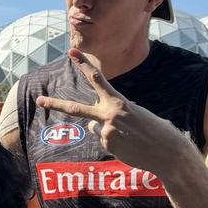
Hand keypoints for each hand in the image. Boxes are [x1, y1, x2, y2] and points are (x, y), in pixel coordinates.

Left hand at [36, 49, 185, 177]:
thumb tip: (93, 125)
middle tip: (39, 100)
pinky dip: (114, 142)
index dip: (83, 65)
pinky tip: (129, 145)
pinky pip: (104, 140)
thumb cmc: (156, 130)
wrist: (167, 153)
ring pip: (96, 128)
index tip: (71, 53)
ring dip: (108, 130)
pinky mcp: (106, 147)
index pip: (97, 80)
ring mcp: (105, 134)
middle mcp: (108, 117)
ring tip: (129, 135)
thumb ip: (114, 113)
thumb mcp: (136, 113)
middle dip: (55, 104)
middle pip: (76, 109)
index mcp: (119, 102)